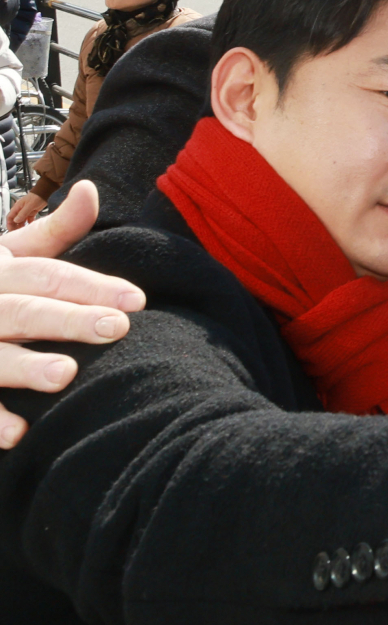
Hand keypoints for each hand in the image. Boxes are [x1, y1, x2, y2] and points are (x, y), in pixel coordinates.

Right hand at [0, 180, 145, 447]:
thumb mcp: (7, 251)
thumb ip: (54, 230)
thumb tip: (91, 190)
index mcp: (0, 273)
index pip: (50, 276)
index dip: (93, 286)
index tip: (138, 300)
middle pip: (26, 312)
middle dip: (69, 319)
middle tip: (117, 328)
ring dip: (26, 367)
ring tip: (67, 375)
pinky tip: (19, 434)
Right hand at [7, 191, 46, 229]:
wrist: (44, 193)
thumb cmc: (36, 197)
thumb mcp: (29, 205)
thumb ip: (23, 213)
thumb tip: (16, 220)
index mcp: (17, 207)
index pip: (10, 217)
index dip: (9, 224)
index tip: (11, 229)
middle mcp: (20, 209)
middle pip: (15, 219)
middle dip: (15, 226)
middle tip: (17, 232)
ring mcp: (26, 211)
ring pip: (22, 220)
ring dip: (22, 225)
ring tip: (23, 230)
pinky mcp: (32, 212)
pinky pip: (29, 219)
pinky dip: (29, 223)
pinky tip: (30, 226)